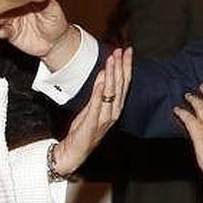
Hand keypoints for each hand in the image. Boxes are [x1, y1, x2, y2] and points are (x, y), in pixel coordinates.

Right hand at [0, 0, 79, 68]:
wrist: (56, 42)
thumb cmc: (56, 22)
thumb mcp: (53, 10)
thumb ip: (45, 2)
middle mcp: (17, 8)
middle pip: (5, 4)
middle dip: (1, 4)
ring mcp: (12, 20)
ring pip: (0, 17)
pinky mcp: (11, 33)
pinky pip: (3, 31)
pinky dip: (2, 32)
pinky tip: (3, 32)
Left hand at [51, 47, 132, 176]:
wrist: (75, 151)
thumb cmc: (84, 130)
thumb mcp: (92, 106)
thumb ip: (99, 91)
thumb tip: (104, 73)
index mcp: (115, 107)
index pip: (124, 83)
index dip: (126, 66)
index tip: (127, 51)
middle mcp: (113, 112)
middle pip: (120, 86)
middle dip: (121, 66)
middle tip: (121, 51)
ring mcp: (104, 118)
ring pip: (111, 93)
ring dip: (111, 75)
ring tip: (112, 60)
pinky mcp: (93, 123)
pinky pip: (97, 105)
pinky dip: (99, 92)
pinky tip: (101, 80)